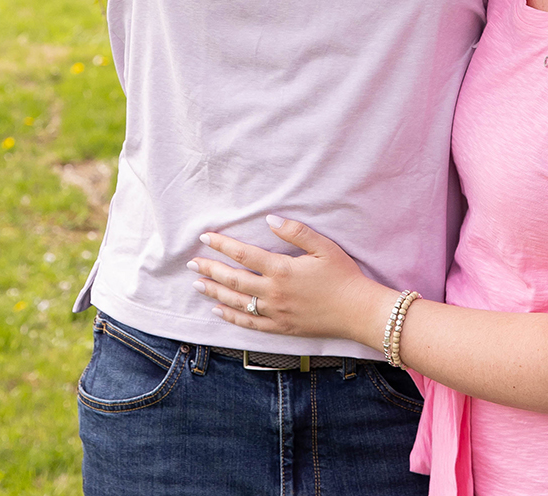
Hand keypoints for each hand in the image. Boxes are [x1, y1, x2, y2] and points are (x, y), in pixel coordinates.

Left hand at [188, 215, 389, 345]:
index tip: (205, 237)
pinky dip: (231, 318)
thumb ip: (295, 231)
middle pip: (233, 280)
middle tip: (192, 263)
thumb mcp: (323, 246)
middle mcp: (273, 293)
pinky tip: (218, 312)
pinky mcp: (280, 329)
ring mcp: (275, 313)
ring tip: (197, 284)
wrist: (356, 311)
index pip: (244, 254)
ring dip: (214, 293)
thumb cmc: (342, 275)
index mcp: (281, 269)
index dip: (223, 245)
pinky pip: (249, 324)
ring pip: (237, 303)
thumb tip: (270, 218)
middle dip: (210, 270)